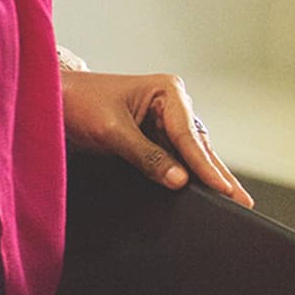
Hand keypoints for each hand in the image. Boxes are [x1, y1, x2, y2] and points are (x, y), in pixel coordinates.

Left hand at [60, 70, 252, 206]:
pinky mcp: (154, 137)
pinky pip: (176, 159)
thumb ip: (146, 156)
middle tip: (243, 203)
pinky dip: (188, 175)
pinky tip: (205, 192)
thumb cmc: (78, 103)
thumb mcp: (111, 131)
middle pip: (197, 147)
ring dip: (207, 177)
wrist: (51, 100)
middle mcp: (172, 103)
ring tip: (235, 203)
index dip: (205, 167)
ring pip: (191, 155)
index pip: (188, 136)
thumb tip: (179, 180)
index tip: (224, 190)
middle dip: (217, 174)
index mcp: (166, 90)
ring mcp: (165, 121)